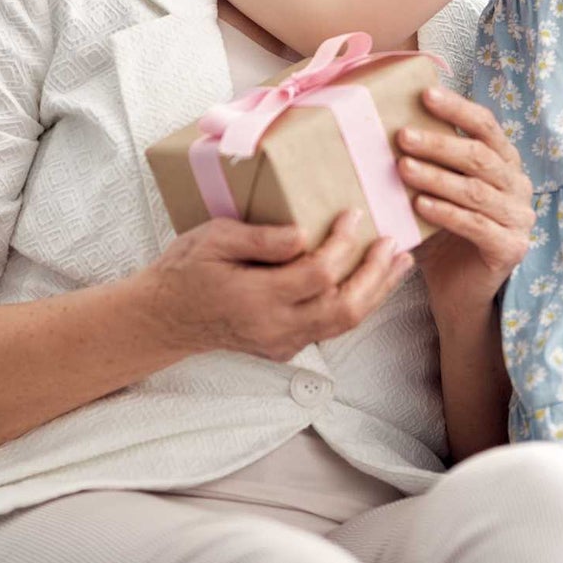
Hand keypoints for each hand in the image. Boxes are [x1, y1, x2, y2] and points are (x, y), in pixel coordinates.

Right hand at [141, 209, 413, 362]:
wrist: (165, 319)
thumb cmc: (186, 270)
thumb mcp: (214, 239)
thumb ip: (260, 239)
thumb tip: (303, 234)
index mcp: (257, 297)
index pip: (318, 273)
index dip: (342, 244)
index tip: (353, 214)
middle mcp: (275, 327)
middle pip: (344, 308)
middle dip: (375, 275)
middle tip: (394, 244)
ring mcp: (282, 342)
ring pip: (343, 323)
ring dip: (375, 292)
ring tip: (397, 263)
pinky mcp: (284, 348)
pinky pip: (329, 328)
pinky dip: (354, 304)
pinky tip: (367, 282)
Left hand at [397, 85, 534, 319]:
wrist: (458, 291)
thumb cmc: (443, 233)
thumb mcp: (436, 190)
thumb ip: (427, 160)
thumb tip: (386, 121)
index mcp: (505, 162)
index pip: (486, 125)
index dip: (457, 108)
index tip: (424, 94)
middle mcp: (518, 186)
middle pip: (480, 156)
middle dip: (439, 143)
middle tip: (401, 136)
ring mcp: (519, 218)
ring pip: (475, 190)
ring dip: (437, 176)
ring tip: (403, 168)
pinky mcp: (511, 248)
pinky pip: (476, 225)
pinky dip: (446, 213)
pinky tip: (419, 205)